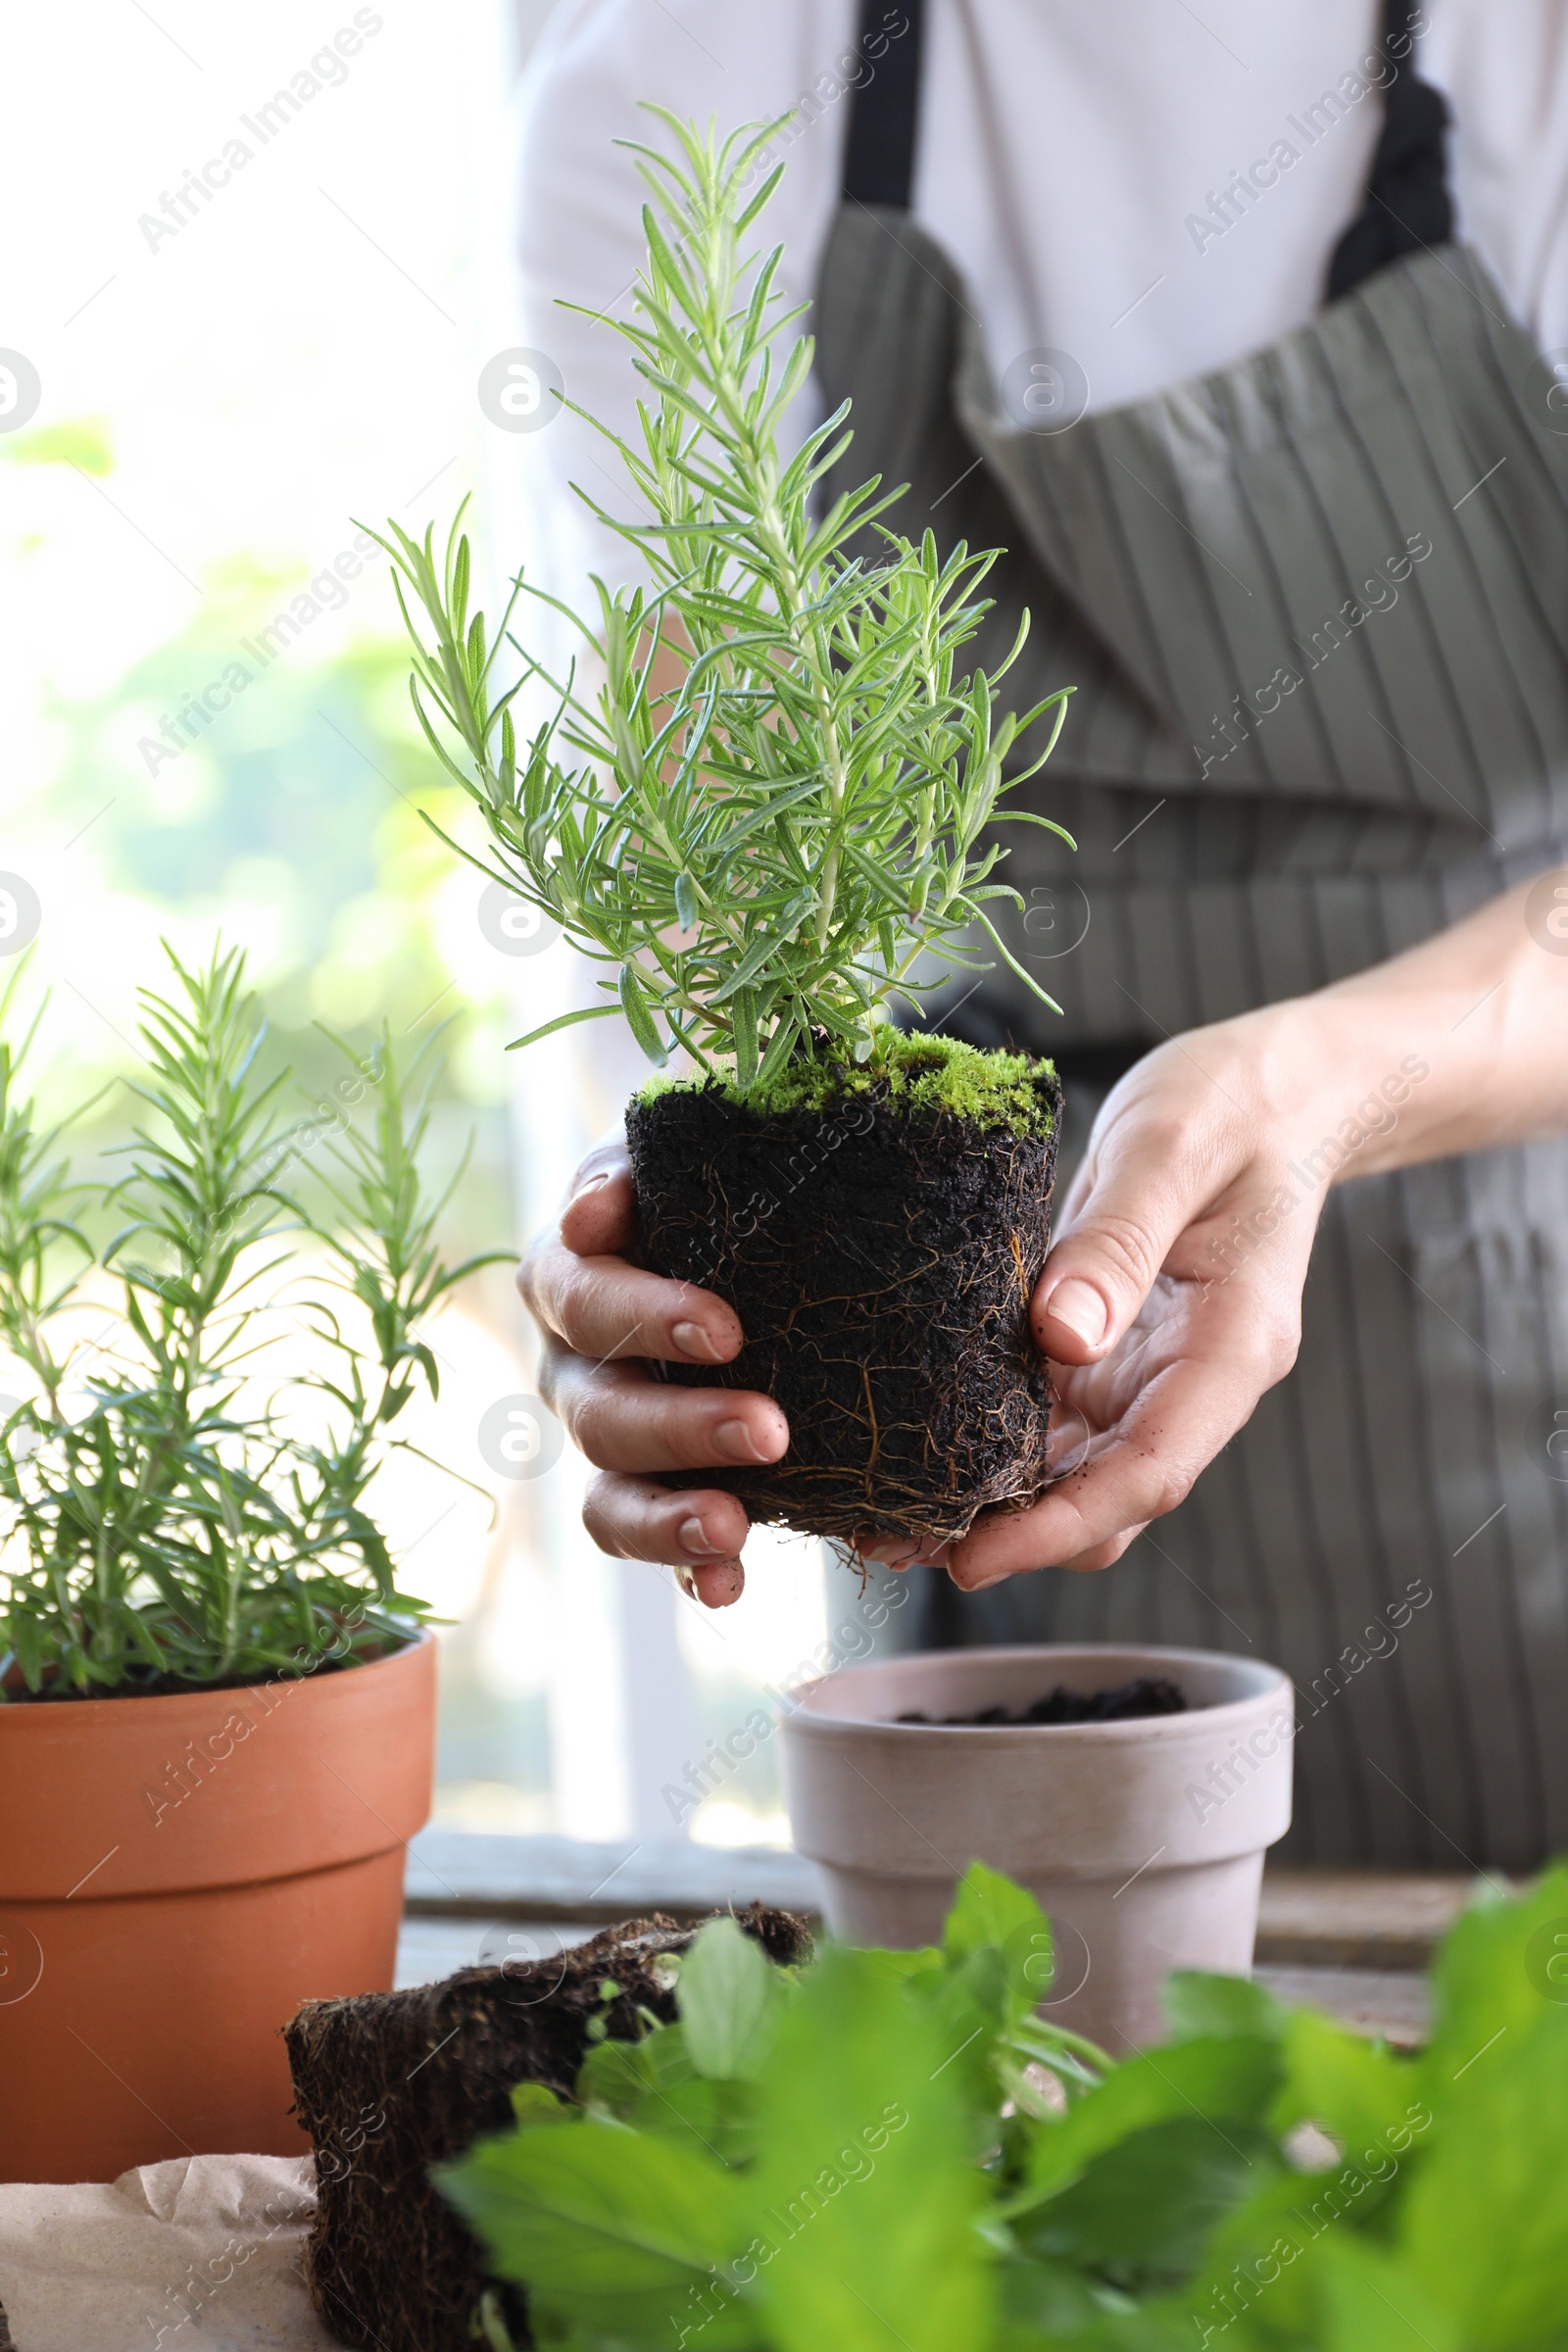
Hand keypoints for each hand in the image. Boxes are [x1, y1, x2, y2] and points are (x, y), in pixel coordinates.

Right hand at [516, 1143, 789, 1607]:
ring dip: (670, 1519)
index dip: (643, 1316)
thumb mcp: (681, 1150)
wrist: (748, 1229)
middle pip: (600, 1413)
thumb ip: (637, 1167)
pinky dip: (690, 1573)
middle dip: (682, 1427)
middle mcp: (570, 1367)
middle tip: (773, 1430)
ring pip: (609, 1500)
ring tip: (735, 1529)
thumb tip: (594, 1208)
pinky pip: (655, 1548)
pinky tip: (731, 1586)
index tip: (727, 1328)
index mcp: (568, 1273)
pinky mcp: (651, 1494)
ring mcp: (606, 1442)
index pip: (583, 1296)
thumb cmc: (712, 1179)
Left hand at [947, 1010, 1325, 1588]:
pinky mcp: (1113, 1349)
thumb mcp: (1168, 1150)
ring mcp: (1153, 1372)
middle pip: (1107, 1498)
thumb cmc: (1236, 1102)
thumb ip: (1116, 1242)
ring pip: (1075, 1473)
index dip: (1058, 1527)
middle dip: (1009, 1536)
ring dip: (991, 1502)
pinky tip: (919, 1439)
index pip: (1149, 1472)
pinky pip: (1055, 1420)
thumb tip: (1059, 1336)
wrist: (1280, 1086)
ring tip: (883, 1508)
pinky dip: (992, 1443)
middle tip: (890, 1540)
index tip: (971, 1559)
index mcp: (1232, 1347)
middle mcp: (1195, 1381)